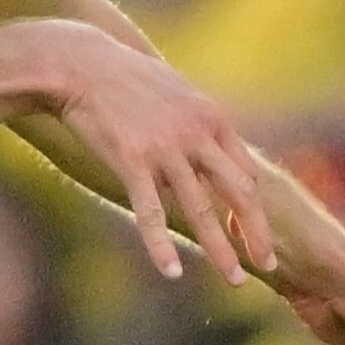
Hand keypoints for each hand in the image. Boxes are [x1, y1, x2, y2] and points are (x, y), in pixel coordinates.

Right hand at [42, 23, 274, 283]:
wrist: (78, 63)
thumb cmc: (122, 77)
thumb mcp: (174, 93)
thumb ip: (195, 122)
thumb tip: (207, 145)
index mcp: (211, 118)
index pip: (246, 173)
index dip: (253, 209)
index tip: (252, 234)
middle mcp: (196, 135)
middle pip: (239, 193)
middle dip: (256, 234)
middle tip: (266, 265)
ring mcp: (165, 149)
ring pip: (202, 209)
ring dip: (221, 250)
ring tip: (235, 281)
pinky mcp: (131, 160)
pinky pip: (151, 212)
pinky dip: (160, 245)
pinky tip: (171, 272)